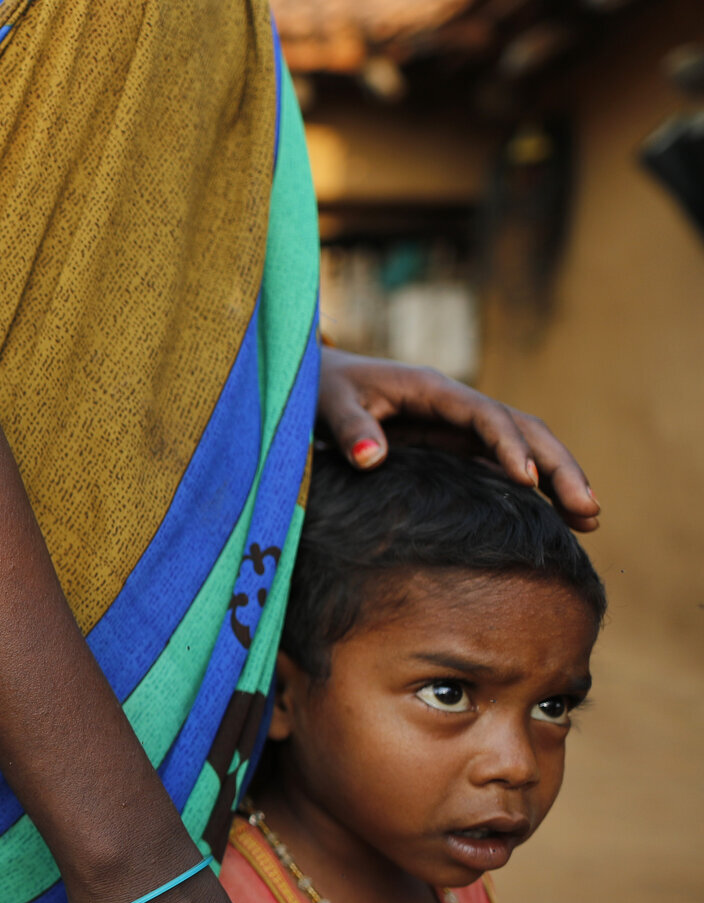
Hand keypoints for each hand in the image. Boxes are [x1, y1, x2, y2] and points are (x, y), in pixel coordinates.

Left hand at [317, 346, 598, 530]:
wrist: (313, 381)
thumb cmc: (319, 390)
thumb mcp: (328, 404)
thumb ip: (349, 428)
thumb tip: (372, 458)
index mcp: (431, 389)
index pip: (485, 415)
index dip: (508, 445)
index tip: (527, 481)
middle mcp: (455, 405)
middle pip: (524, 429)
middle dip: (559, 466)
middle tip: (588, 510)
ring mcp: (458, 425)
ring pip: (523, 446)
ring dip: (557, 479)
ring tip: (588, 521)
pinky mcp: (452, 445)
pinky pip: (500, 464)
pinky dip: (529, 488)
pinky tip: (553, 519)